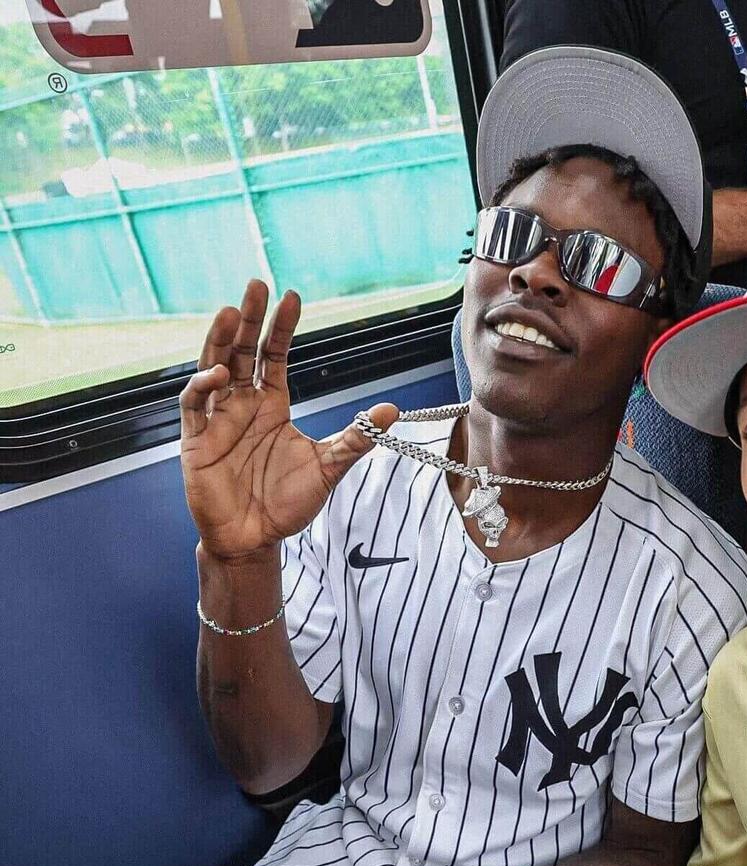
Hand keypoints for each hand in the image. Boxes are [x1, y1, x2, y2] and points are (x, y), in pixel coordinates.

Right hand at [180, 279, 396, 560]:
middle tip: (255, 285)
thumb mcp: (328, 467)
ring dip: (220, 340)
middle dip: (248, 318)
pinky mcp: (196, 441)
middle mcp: (242, 405)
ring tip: (232, 312)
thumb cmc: (287, 502)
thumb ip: (356, 438)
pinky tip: (219, 372)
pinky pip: (194, 405)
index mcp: (271, 404)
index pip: (274, 355)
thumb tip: (390, 410)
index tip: (291, 296)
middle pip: (241, 351)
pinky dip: (203, 386)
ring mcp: (216, 420)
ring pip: (213, 368)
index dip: (280, 327)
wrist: (256, 539)